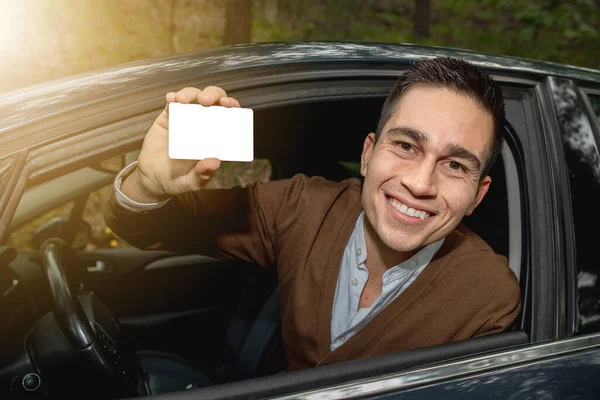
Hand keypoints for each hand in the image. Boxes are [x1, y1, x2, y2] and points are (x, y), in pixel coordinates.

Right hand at [121, 86, 240, 202]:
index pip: (229, 117)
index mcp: (215, 137)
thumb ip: (203, 174)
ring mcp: (186, 119)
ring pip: (194, 97)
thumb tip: (215, 163)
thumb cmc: (178, 180)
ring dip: (191, 94)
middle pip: (214, 100)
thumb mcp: (192, 182)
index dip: (232, 107)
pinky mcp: (169, 117)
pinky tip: (171, 99)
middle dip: (213, 94)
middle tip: (206, 100)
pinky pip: (173, 103)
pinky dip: (173, 98)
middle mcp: (204, 124)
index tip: (229, 105)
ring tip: (184, 100)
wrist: (153, 179)